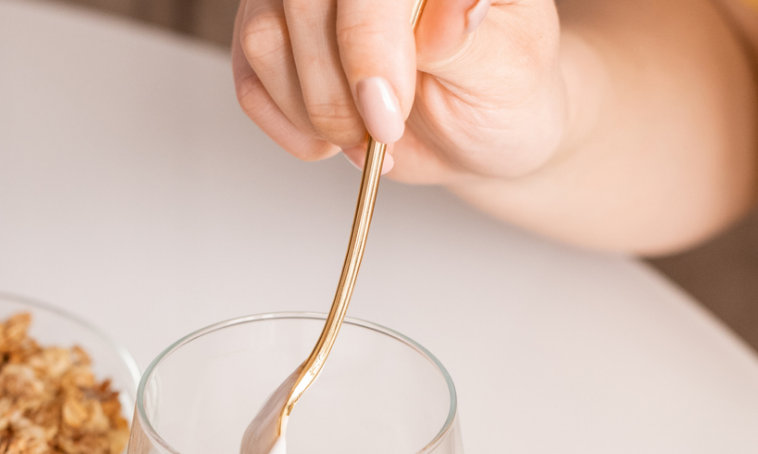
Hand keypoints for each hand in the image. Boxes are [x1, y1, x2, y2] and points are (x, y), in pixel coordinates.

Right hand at [231, 0, 565, 184]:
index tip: (385, 114)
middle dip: (335, 91)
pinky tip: (334, 133)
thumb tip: (456, 3)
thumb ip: (468, 37)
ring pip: (263, 37)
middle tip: (380, 136)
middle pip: (301, 1)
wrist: (477, 126)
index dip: (366, 42)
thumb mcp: (508, 67)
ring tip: (366, 137)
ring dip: (314, 112)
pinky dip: (289, 123)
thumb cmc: (502, 89)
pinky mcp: (275, 28)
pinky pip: (249, 76)